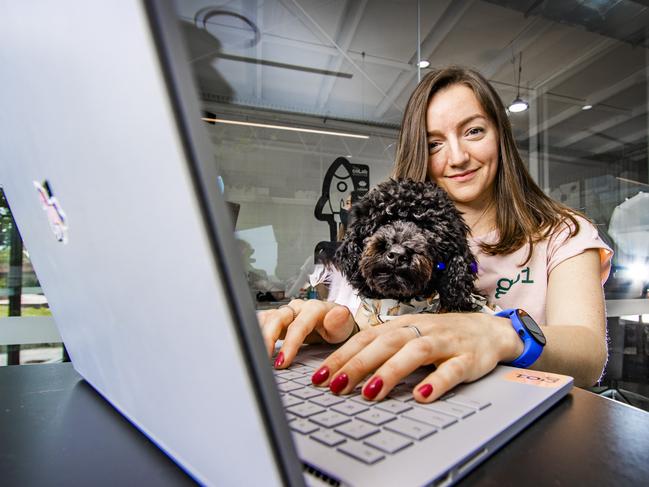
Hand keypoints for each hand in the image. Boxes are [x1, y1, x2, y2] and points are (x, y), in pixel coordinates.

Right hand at [257, 299, 356, 367]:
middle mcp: (297, 307)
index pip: (298, 326)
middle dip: (268, 339)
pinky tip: (250, 343)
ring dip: (258, 335)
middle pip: (276, 319)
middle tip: (263, 359)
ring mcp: (286, 311)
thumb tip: (339, 313)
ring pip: (266, 318)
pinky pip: (262, 321)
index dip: (289, 344)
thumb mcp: (345, 327)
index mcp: (314, 308)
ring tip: (254, 354)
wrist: (336, 323)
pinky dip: (254, 331)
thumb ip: (340, 322)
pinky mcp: (277, 317)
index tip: (282, 362)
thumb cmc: (339, 327)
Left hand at [310, 313, 522, 402]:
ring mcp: (445, 343)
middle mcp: (420, 330)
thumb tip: (344, 370)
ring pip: (415, 353)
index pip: (366, 338)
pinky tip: (421, 396)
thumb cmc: (441, 337)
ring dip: (391, 372)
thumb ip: (382, 349)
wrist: (488, 330)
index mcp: (403, 325)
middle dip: (357, 364)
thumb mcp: (409, 337)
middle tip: (335, 387)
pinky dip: (437, 381)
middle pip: (385, 343)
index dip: (342, 356)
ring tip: (370, 393)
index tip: (320, 377)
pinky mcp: (468, 358)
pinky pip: (452, 369)